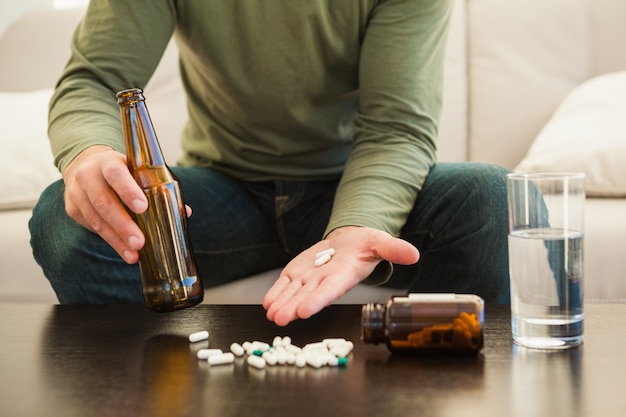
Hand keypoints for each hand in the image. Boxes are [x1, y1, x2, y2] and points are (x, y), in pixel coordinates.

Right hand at [63, 145, 147, 263]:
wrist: (85, 165)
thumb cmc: (120, 171)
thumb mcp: (135, 170)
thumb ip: (157, 188)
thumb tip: (184, 211)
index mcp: (108, 163)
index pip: (116, 174)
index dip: (128, 191)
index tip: (143, 208)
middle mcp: (88, 176)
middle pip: (104, 202)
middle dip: (123, 225)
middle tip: (140, 242)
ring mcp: (77, 193)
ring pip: (96, 219)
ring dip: (116, 239)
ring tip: (133, 254)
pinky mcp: (72, 209)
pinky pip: (92, 227)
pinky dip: (110, 240)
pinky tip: (123, 250)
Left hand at [263, 226, 419, 325]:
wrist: (350, 241)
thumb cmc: (366, 245)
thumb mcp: (381, 241)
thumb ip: (393, 249)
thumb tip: (414, 254)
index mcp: (343, 275)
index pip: (330, 290)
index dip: (318, 300)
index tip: (306, 310)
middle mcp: (324, 281)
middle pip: (308, 296)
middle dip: (294, 308)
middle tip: (282, 318)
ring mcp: (309, 278)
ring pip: (293, 293)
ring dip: (282, 304)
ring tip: (272, 314)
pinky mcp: (298, 273)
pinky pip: (286, 284)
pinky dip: (276, 292)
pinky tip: (268, 302)